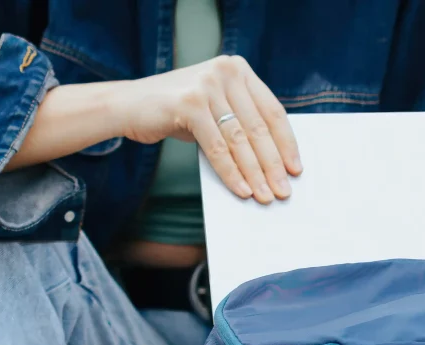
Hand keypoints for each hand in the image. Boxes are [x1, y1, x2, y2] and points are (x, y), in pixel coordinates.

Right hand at [115, 56, 300, 203]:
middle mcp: (225, 71)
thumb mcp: (213, 108)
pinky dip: (231, 173)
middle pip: (258, 127)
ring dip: (255, 173)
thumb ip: (239, 122)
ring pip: (240, 139)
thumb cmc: (175, 111)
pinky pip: (217, 147)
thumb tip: (272, 163)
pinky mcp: (189, 104)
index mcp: (238, 69)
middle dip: (273, 164)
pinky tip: (241, 190)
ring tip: (265, 196)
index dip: (286, 142)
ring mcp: (207, 85)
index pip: (272, 110)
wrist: (128, 104)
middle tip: (284, 191)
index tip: (296, 169)